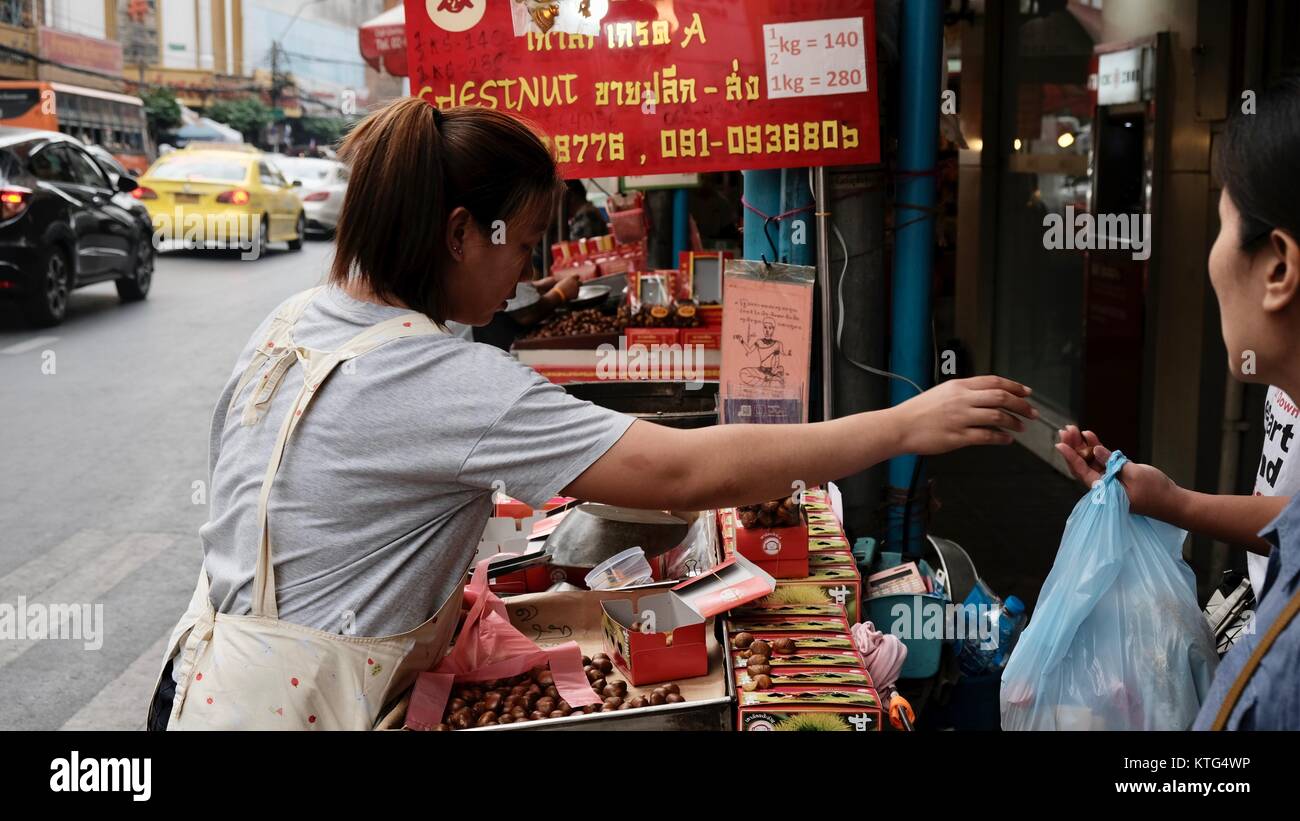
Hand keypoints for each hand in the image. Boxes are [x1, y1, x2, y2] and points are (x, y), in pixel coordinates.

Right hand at [554, 275, 579, 301]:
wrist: (558, 294)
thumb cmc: (558, 288)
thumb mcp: (562, 282)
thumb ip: (567, 282)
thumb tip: (569, 283)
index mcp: (572, 278)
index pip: (577, 276)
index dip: (576, 278)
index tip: (575, 280)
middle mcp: (576, 282)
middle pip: (580, 283)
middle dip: (578, 285)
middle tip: (575, 287)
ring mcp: (577, 289)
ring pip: (577, 290)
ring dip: (574, 291)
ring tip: (566, 293)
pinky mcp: (576, 294)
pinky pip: (575, 295)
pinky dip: (572, 296)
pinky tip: (567, 296)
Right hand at [892, 375, 1036, 454]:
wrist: (900, 427)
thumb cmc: (918, 411)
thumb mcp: (943, 393)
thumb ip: (965, 393)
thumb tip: (988, 396)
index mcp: (959, 386)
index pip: (994, 382)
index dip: (1015, 386)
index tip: (1027, 393)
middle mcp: (961, 400)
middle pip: (1001, 397)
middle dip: (1021, 405)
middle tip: (1031, 412)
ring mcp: (960, 418)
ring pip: (997, 417)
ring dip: (1013, 422)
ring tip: (1021, 427)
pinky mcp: (957, 437)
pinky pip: (986, 436)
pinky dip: (1001, 438)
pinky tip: (1007, 440)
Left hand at [1054, 425, 1179, 517]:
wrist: (1172, 501)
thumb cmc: (1155, 491)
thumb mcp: (1135, 474)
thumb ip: (1113, 463)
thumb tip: (1095, 451)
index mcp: (1103, 489)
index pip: (1081, 471)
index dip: (1069, 457)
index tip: (1059, 444)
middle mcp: (1103, 485)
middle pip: (1082, 464)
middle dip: (1073, 447)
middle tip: (1065, 430)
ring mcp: (1110, 479)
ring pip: (1090, 461)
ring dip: (1082, 445)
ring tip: (1073, 429)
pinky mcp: (1118, 474)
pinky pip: (1102, 460)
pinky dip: (1096, 448)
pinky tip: (1089, 436)